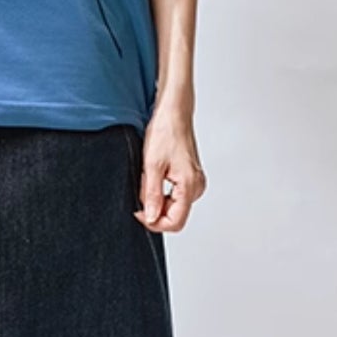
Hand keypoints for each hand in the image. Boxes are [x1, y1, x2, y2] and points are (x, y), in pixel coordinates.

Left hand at [134, 106, 205, 232]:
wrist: (174, 114)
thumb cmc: (165, 133)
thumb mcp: (151, 166)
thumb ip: (151, 194)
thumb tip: (150, 217)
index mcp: (190, 185)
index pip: (175, 222)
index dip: (154, 222)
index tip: (138, 212)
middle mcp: (197, 187)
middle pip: (175, 216)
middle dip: (155, 211)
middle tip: (139, 194)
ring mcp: (195, 183)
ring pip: (174, 207)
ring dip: (157, 201)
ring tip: (147, 181)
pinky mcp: (190, 178)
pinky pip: (176, 196)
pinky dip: (162, 193)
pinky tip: (154, 178)